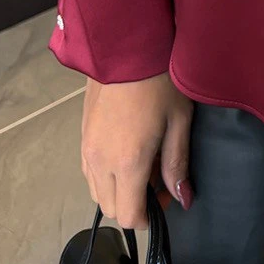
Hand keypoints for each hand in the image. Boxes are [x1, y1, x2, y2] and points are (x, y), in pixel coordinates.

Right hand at [81, 72, 193, 227]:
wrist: (127, 45)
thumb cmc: (160, 81)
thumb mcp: (178, 121)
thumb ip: (177, 164)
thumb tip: (183, 199)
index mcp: (127, 162)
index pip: (127, 216)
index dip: (148, 217)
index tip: (166, 199)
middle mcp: (99, 162)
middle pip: (110, 208)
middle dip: (134, 204)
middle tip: (158, 178)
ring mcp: (86, 149)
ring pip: (96, 191)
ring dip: (118, 189)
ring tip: (144, 162)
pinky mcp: (81, 135)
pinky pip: (89, 171)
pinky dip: (105, 174)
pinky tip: (126, 150)